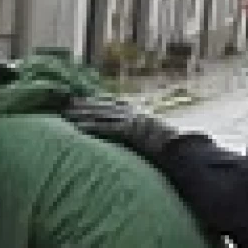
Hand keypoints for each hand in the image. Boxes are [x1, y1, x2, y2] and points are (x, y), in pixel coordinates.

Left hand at [62, 96, 187, 158]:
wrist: (181, 148)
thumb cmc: (169, 147)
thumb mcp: (152, 136)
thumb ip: (138, 134)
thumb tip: (132, 138)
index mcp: (138, 113)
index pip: (113, 104)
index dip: (96, 101)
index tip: (81, 99)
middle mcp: (133, 113)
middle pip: (104, 106)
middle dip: (84, 104)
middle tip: (66, 102)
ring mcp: (131, 121)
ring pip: (102, 114)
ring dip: (83, 114)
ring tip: (65, 114)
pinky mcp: (130, 131)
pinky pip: (107, 128)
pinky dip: (92, 127)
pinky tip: (78, 128)